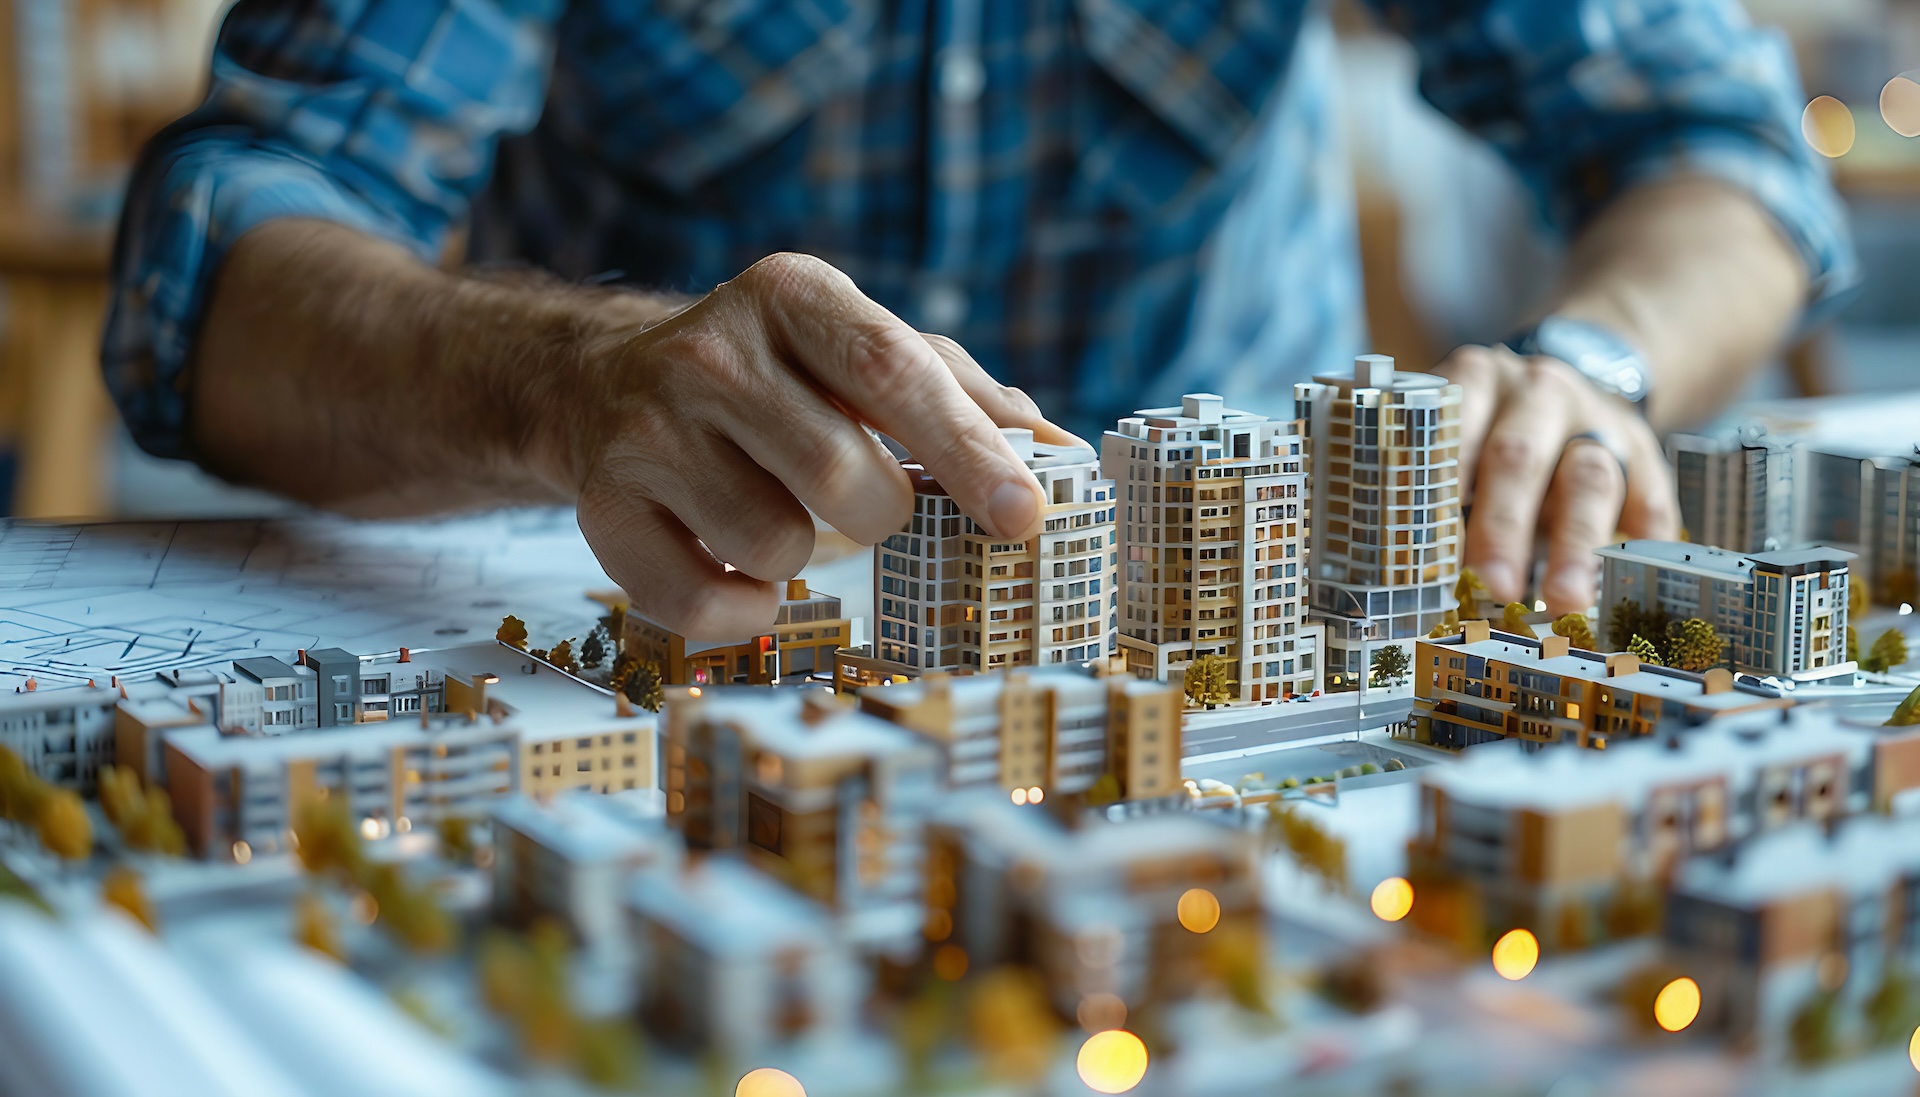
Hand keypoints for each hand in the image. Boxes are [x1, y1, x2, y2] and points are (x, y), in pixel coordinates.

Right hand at [559, 253, 1072, 638]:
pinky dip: (744, 609)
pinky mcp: (600, 504)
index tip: (1026, 516)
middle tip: (868, 503)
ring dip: (804, 555)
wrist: (603, 383)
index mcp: (791, 294)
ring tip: (779, 511)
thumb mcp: (862, 351)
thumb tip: (1061, 454)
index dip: (966, 450)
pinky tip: (742, 572)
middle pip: (839, 474)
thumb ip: (963, 396)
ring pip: (773, 544)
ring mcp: (645, 428)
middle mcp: (708, 351)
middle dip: (882, 514)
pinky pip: (699, 602)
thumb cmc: (776, 375)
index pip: (891, 372)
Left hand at [1434, 344, 1679, 615]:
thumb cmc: (1491, 428)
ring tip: (1562, 599)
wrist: (1577, 388)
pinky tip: (1622, 582)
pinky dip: (1637, 543)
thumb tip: (1397, 556)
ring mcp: (1599, 422)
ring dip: (1574, 545)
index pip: (1452, 424)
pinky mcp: (1646, 455)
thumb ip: (1426, 477)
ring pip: (1587, 480)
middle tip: (1492, 584)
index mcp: (1478, 379)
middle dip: (1503, 525)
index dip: (1440, 482)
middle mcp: (1541, 392)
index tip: (1427, 538)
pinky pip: (1648, 499)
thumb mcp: (1453, 428)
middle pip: (1519, 457)